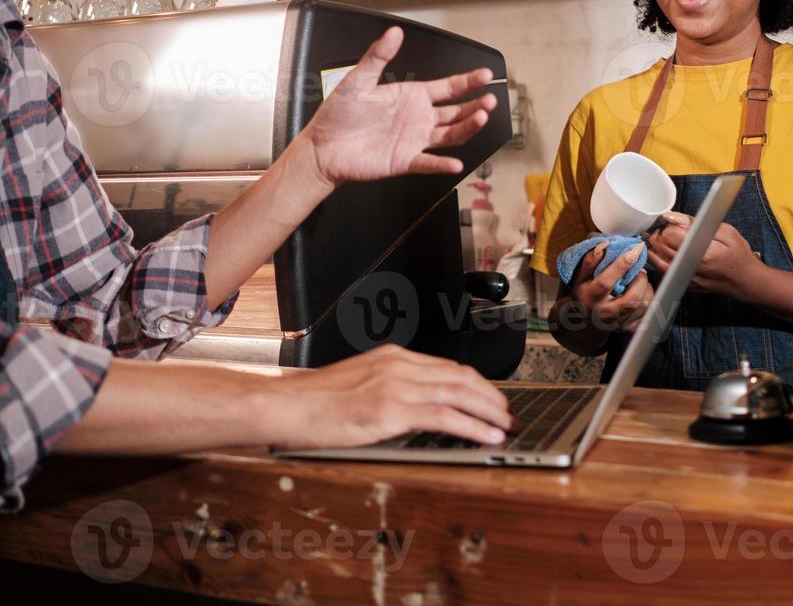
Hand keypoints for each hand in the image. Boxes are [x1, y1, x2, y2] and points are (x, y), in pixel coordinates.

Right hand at [270, 345, 513, 448]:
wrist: (284, 405)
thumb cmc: (312, 402)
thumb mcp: (357, 385)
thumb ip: (387, 390)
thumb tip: (413, 410)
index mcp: (391, 357)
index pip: (446, 367)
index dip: (476, 383)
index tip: (491, 398)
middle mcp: (398, 365)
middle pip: (461, 376)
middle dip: (491, 395)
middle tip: (508, 413)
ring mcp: (396, 384)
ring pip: (459, 393)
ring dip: (489, 410)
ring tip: (506, 425)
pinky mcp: (391, 409)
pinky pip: (444, 415)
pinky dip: (472, 425)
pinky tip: (485, 435)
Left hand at [297, 27, 496, 185]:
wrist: (322, 147)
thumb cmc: (338, 114)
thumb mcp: (357, 80)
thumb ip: (378, 57)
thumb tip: (393, 33)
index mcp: (411, 96)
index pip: (448, 87)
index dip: (468, 81)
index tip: (485, 74)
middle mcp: (418, 118)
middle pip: (456, 111)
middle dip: (476, 105)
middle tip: (490, 99)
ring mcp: (414, 140)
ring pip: (451, 135)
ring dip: (467, 127)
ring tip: (480, 117)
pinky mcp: (405, 161)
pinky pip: (429, 163)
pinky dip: (442, 164)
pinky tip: (454, 163)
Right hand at [567, 242, 654, 333]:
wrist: (586, 317)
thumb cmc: (585, 291)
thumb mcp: (580, 275)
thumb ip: (590, 261)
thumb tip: (605, 246)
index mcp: (590, 298)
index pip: (606, 281)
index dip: (622, 265)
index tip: (635, 250)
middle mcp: (603, 314)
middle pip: (630, 299)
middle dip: (640, 281)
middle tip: (640, 270)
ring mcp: (618, 324)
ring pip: (642, 307)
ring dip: (647, 289)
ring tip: (641, 281)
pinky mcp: (629, 329)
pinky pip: (648, 315)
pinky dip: (650, 300)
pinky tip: (643, 293)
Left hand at [648, 212, 759, 299]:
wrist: (746, 281)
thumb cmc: (739, 255)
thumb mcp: (726, 231)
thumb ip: (697, 222)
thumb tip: (673, 217)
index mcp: (703, 254)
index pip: (669, 234)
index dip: (669, 224)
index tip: (675, 222)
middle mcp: (691, 269)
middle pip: (658, 245)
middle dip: (660, 232)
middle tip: (672, 228)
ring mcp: (685, 280)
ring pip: (655, 258)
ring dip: (657, 245)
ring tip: (671, 239)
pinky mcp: (683, 285)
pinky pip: (661, 270)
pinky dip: (661, 258)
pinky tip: (671, 252)